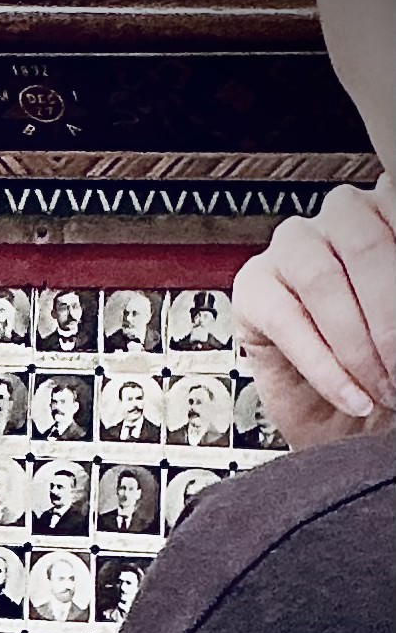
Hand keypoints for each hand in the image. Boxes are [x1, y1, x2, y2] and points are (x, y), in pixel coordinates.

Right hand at [232, 174, 395, 450]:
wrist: (348, 420)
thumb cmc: (386, 369)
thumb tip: (395, 317)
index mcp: (388, 212)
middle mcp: (341, 218)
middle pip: (367, 247)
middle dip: (389, 322)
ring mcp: (292, 248)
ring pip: (322, 280)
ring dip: (356, 347)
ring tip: (379, 387)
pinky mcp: (252, 289)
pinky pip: (284, 323)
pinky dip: (324, 370)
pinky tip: (350, 397)